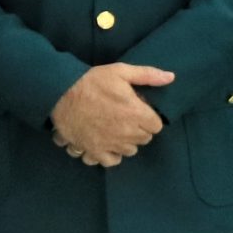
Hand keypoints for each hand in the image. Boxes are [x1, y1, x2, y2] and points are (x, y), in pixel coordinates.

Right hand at [49, 64, 174, 168]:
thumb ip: (147, 75)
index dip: (149, 117)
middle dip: (139, 128)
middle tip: (126, 117)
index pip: (156, 126)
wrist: (61, 93)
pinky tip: (107, 143)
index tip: (139, 110)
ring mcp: (110, 144)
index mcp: (136, 113)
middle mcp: (126, 133)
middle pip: (144, 139)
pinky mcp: (94, 151)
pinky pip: (111, 161)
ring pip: (129, 150)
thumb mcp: (121, 71)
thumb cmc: (92, 81)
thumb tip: (171, 77)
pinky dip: (111, 155)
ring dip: (126, 141)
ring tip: (116, 129)